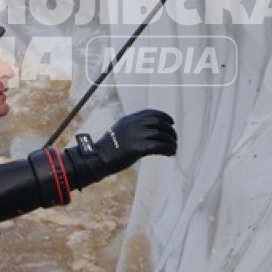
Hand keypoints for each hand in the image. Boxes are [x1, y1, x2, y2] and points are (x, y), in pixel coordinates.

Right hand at [61, 109, 177, 186]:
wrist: (97, 158)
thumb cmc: (107, 149)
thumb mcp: (119, 132)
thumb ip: (132, 129)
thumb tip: (147, 133)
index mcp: (129, 119)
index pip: (151, 113)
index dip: (164, 116)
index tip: (171, 122)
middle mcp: (133, 124)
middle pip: (158, 122)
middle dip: (170, 130)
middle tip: (174, 139)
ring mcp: (135, 135)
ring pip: (160, 134)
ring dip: (170, 141)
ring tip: (174, 148)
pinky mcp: (137, 148)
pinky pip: (158, 146)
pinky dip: (167, 149)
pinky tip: (170, 153)